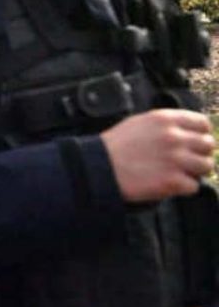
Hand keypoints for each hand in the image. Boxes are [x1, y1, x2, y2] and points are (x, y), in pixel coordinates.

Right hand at [100, 109, 214, 202]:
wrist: (99, 167)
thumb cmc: (116, 145)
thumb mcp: (140, 122)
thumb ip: (167, 125)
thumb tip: (190, 133)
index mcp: (166, 119)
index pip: (203, 124)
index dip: (201, 135)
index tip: (194, 143)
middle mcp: (174, 137)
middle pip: (208, 146)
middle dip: (199, 154)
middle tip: (184, 161)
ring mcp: (175, 160)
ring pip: (206, 166)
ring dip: (194, 171)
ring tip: (177, 173)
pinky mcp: (172, 181)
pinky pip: (194, 186)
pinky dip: (183, 188)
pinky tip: (167, 183)